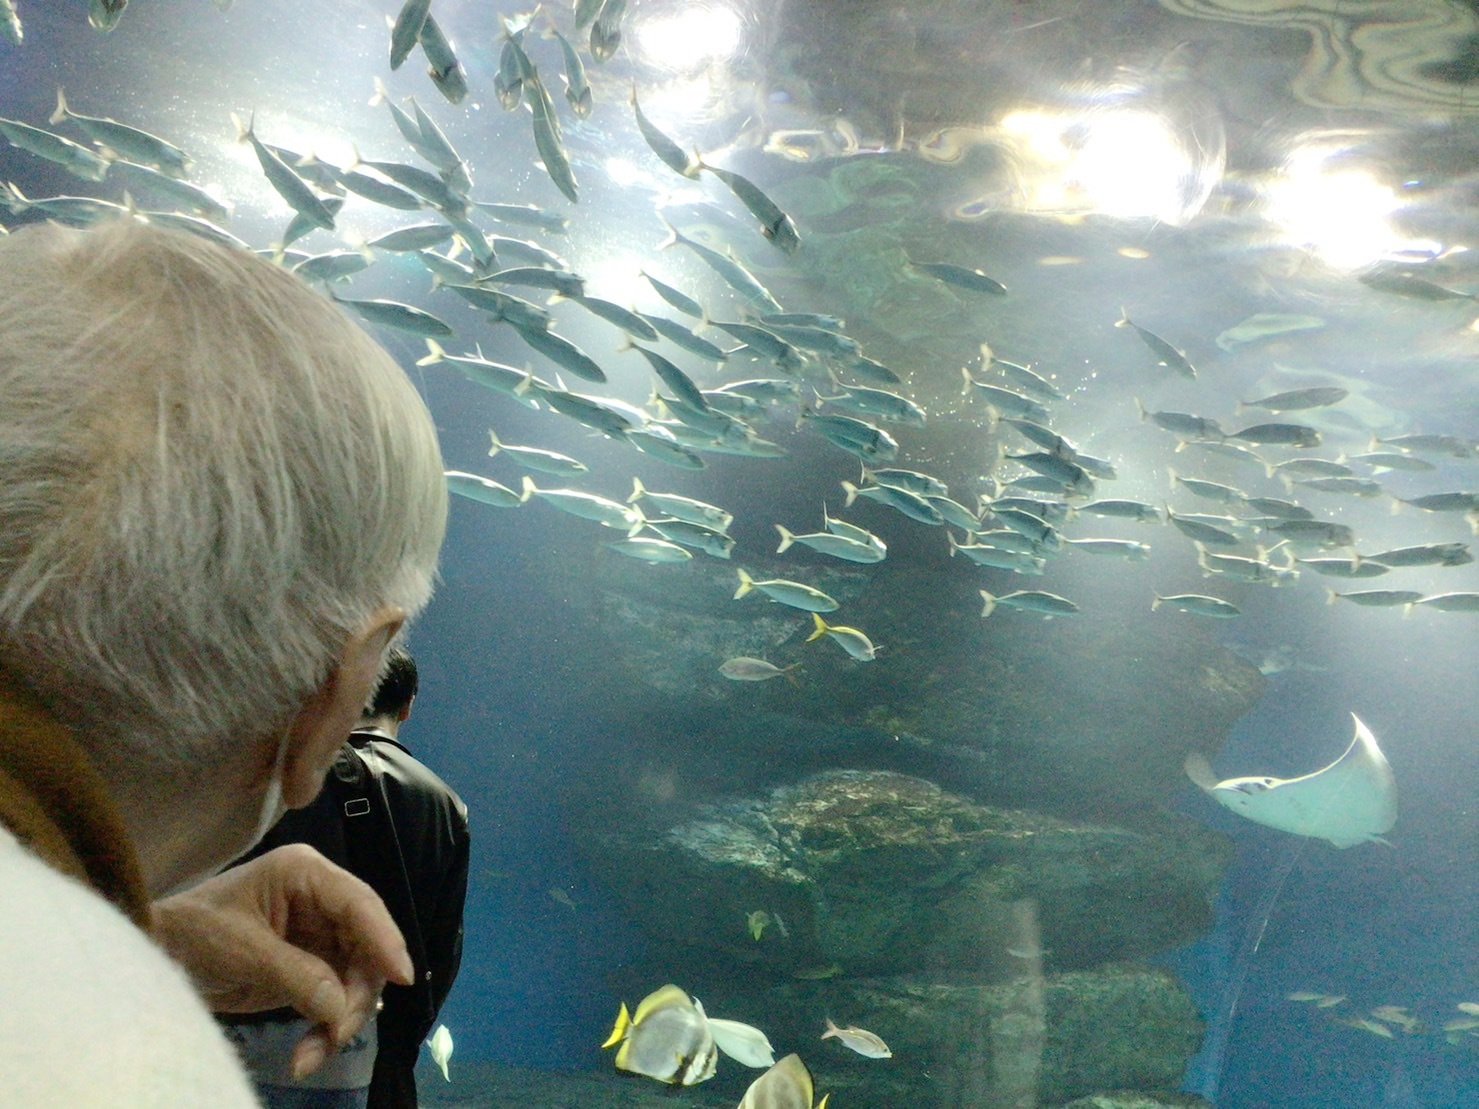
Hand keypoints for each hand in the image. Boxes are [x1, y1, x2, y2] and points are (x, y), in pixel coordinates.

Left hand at [150, 843, 413, 1078]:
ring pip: (355, 978)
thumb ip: (296, 975)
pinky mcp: (310, 967)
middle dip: (355, 995)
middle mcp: (321, 901)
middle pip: (365, 946)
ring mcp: (318, 935)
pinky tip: (307, 1054)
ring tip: (311, 1056)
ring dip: (340, 1020)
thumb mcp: (240, 950)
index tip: (402, 977)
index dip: (385, 940)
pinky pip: (334, 998)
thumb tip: (341, 1008)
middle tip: (336, 1035)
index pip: (359, 904)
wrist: (152, 954)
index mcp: (305, 874)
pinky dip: (325, 1028)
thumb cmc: (191, 933)